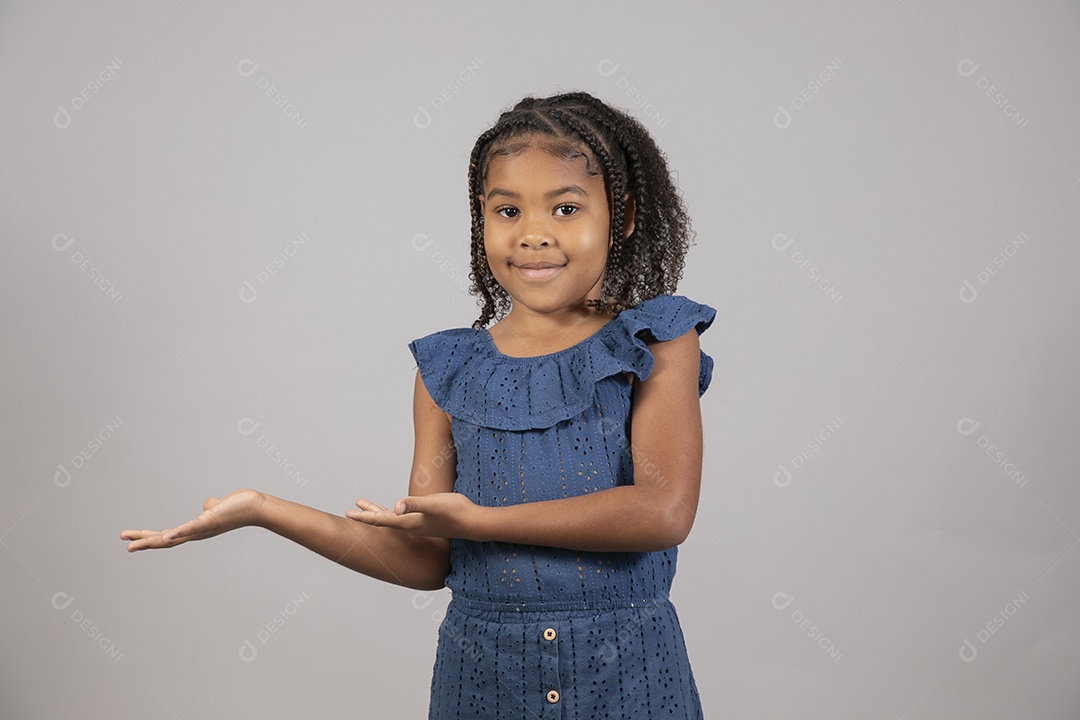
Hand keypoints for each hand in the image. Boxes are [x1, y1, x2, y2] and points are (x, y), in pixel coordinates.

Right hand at [119, 488, 267, 551]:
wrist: (256, 507)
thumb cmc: (238, 507)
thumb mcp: (217, 506)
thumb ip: (208, 507)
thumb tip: (206, 505)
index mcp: (195, 530)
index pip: (168, 535)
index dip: (149, 537)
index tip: (131, 538)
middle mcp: (197, 533)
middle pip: (165, 541)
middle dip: (144, 543)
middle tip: (125, 545)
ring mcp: (202, 529)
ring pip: (172, 538)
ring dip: (151, 542)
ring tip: (132, 546)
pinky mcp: (209, 522)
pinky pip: (190, 529)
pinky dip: (177, 533)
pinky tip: (165, 536)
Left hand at [346, 493, 483, 540]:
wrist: (472, 523)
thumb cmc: (455, 512)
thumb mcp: (433, 504)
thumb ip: (414, 504)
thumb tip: (395, 507)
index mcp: (408, 522)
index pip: (381, 520)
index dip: (364, 517)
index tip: (348, 515)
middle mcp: (410, 525)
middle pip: (382, 520)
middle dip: (366, 515)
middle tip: (349, 513)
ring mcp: (418, 524)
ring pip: (392, 519)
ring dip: (378, 513)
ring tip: (366, 506)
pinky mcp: (426, 521)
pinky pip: (403, 518)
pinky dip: (393, 514)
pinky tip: (396, 510)